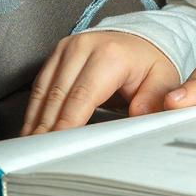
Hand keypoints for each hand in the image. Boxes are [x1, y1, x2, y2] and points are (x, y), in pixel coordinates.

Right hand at [21, 31, 180, 135]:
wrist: (138, 40)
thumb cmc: (148, 63)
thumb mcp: (162, 79)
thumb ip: (153, 99)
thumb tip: (140, 116)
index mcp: (110, 55)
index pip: (82, 97)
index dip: (67, 124)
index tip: (59, 147)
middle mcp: (84, 47)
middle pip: (59, 95)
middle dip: (48, 127)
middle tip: (42, 155)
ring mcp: (67, 48)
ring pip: (45, 90)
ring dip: (37, 120)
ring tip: (34, 146)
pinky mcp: (57, 53)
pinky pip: (40, 84)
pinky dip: (35, 108)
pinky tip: (33, 128)